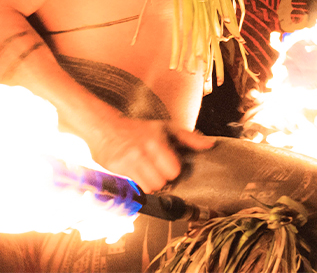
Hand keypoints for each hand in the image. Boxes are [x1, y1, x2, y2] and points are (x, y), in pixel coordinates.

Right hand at [87, 115, 214, 191]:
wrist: (105, 126)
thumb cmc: (139, 129)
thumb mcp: (166, 128)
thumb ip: (189, 138)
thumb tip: (210, 145)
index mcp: (155, 142)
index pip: (173, 172)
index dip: (173, 170)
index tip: (168, 165)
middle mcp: (140, 153)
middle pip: (160, 183)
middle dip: (161, 179)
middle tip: (156, 169)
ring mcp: (126, 162)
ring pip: (148, 188)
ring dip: (150, 184)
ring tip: (146, 171)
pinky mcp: (115, 170)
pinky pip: (133, 187)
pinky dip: (137, 184)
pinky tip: (136, 172)